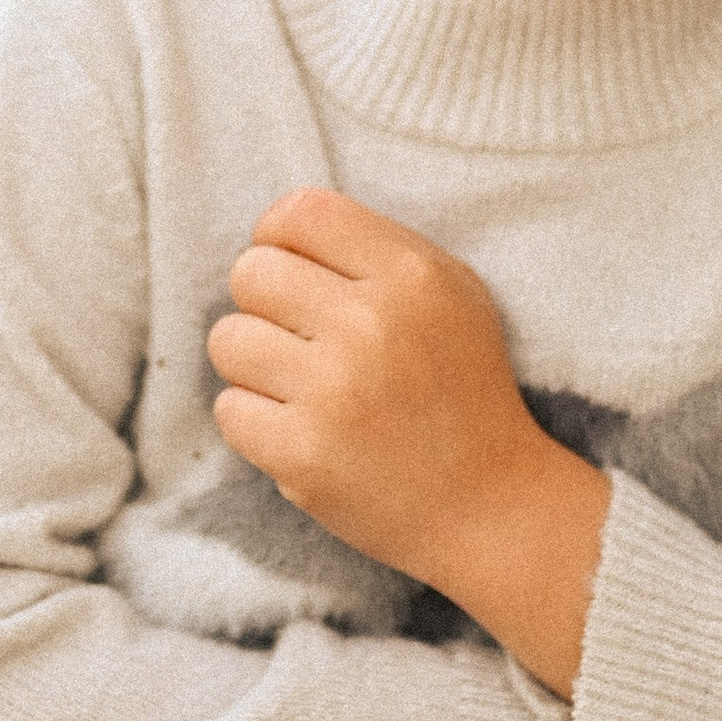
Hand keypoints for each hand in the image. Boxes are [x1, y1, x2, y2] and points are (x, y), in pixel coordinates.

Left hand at [206, 188, 608, 687]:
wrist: (493, 507)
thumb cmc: (465, 391)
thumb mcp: (452, 295)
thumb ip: (374, 250)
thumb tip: (278, 229)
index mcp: (410, 275)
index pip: (299, 212)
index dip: (277, 236)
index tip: (292, 270)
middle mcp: (370, 325)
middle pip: (250, 272)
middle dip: (265, 304)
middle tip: (301, 339)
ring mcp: (334, 393)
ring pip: (228, 339)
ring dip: (254, 364)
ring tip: (301, 387)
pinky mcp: (304, 456)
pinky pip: (229, 409)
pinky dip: (255, 422)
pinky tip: (301, 431)